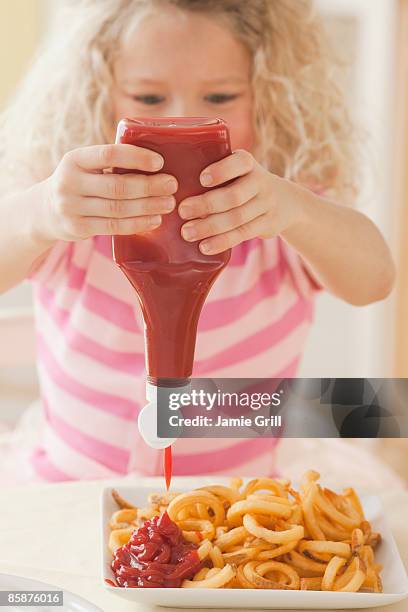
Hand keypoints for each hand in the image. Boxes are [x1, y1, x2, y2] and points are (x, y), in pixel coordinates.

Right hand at [39, 144, 177, 241]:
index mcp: (74, 159)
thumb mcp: (86, 167)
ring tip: (168, 203)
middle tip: (172, 185)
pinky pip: (114, 226)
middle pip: (117, 186)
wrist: (45, 210)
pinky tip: (154, 220)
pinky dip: (137, 223)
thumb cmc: (80, 183)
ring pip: (118, 208)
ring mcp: (71, 207)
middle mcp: (69, 182)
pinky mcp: (78, 228)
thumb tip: (158, 164)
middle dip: (149, 186)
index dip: (136, 158)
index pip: (108, 154)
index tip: (160, 162)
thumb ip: (112, 163)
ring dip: (148, 206)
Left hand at [178, 150, 303, 253]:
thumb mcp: (235, 171)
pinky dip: (222, 241)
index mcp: (248, 163)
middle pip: (234, 196)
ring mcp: (266, 204)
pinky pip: (242, 235)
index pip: (239, 163)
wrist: (285, 201)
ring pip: (237, 219)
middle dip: (206, 204)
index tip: (201, 179)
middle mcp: (260, 182)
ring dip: (210, 227)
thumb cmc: (242, 183)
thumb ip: (213, 173)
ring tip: (187, 233)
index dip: (221, 171)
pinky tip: (204, 246)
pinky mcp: (267, 225)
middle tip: (182, 211)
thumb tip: (169, 188)